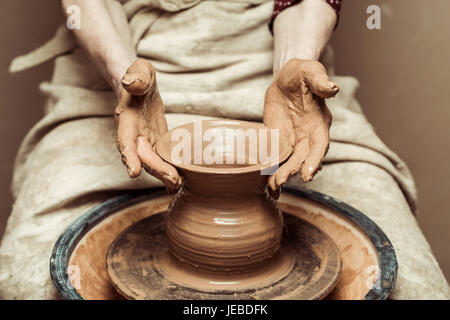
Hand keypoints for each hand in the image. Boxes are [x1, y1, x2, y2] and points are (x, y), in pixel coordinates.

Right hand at [114, 58, 181, 192]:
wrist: (139, 84)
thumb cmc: (139, 76)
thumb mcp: (139, 70)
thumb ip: (136, 76)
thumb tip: (130, 82)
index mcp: (127, 119)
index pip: (125, 140)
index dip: (129, 156)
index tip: (134, 172)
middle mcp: (133, 134)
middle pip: (143, 156)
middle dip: (156, 169)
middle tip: (173, 180)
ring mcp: (145, 141)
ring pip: (153, 162)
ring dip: (164, 175)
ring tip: (178, 185)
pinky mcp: (156, 143)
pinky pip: (161, 159)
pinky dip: (168, 171)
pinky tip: (179, 184)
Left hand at [264, 58, 338, 197]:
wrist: (286, 78)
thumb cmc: (302, 73)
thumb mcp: (310, 72)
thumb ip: (320, 81)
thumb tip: (333, 89)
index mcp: (319, 122)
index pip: (320, 144)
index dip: (315, 159)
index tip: (308, 173)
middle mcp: (308, 135)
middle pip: (303, 158)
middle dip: (293, 170)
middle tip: (281, 181)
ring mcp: (293, 140)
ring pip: (290, 162)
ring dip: (282, 174)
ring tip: (273, 187)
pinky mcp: (277, 140)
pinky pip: (276, 158)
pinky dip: (272, 170)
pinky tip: (266, 185)